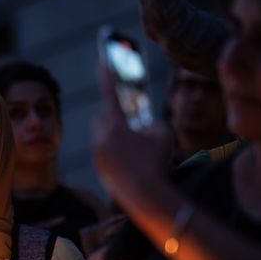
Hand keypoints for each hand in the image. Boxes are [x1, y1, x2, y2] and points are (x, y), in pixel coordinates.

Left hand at [92, 65, 170, 209]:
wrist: (145, 197)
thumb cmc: (156, 164)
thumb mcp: (163, 137)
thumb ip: (156, 125)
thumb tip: (149, 127)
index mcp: (115, 126)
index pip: (110, 95)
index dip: (107, 77)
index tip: (101, 62)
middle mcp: (100, 138)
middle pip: (102, 117)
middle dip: (114, 115)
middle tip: (129, 119)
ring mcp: (97, 155)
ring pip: (103, 137)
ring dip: (116, 136)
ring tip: (135, 147)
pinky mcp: (98, 169)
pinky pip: (104, 154)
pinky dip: (116, 153)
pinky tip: (132, 163)